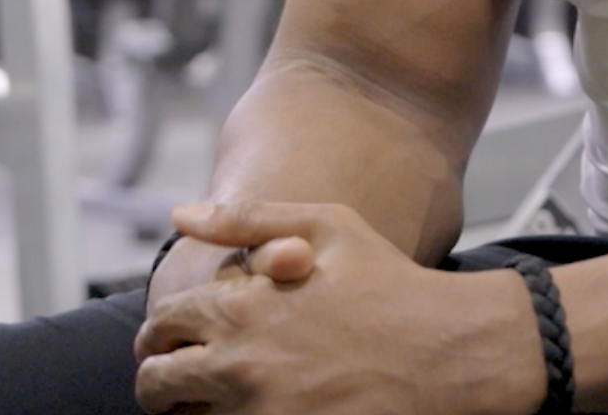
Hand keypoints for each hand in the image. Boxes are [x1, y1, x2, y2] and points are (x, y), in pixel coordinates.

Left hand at [133, 202, 542, 414]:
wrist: (449, 351)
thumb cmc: (391, 284)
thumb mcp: (326, 227)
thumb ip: (246, 217)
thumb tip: (181, 213)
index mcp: (241, 307)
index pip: (162, 325)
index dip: (158, 333)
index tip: (168, 341)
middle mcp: (240, 364)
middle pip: (157, 384)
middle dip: (158, 381)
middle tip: (173, 384)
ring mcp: (260, 414)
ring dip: (189, 412)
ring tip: (208, 404)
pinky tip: (247, 414)